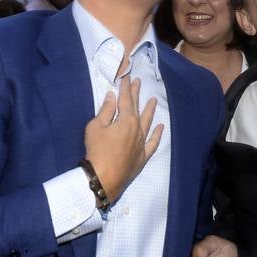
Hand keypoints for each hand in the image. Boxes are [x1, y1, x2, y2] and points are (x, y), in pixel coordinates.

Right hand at [83, 74, 162, 201]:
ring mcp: (142, 143)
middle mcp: (137, 129)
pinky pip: (153, 143)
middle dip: (137, 94)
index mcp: (126, 120)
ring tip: (154, 100)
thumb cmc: (96, 151)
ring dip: (150, 110)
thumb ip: (105, 111)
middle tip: (139, 82)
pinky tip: (161, 127)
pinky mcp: (143, 156)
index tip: (127, 77)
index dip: (126, 88)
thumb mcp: (95, 127)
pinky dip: (157, 134)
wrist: (103, 178)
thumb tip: (111, 96)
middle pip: (137, 108)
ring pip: (148, 123)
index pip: (126, 99)